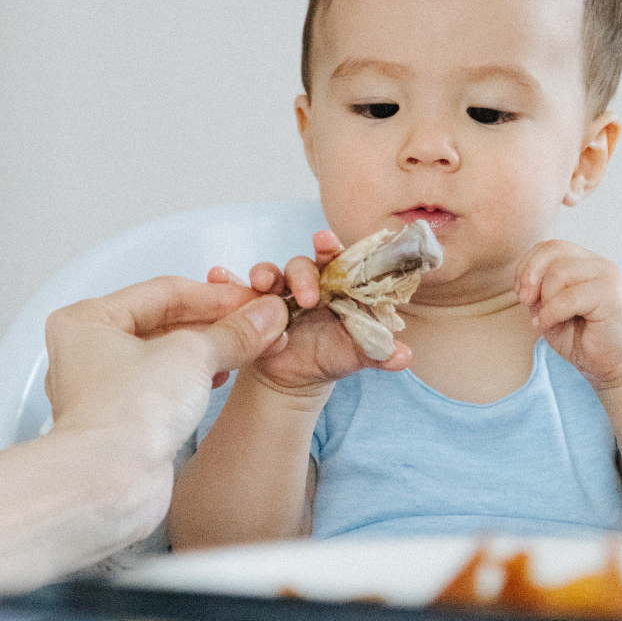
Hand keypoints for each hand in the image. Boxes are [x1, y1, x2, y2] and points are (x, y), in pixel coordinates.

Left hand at [44, 277, 289, 456]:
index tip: (252, 302)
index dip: (216, 295)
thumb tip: (263, 316)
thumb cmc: (124, 416)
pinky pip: (169, 385)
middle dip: (218, 323)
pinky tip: (225, 375)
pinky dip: (199, 377)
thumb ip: (233, 332)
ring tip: (252, 346)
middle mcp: (90, 351)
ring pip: (169, 354)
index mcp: (88, 320)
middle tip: (258, 323)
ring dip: (213, 350)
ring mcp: (108, 388)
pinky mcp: (127, 419)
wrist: (111, 484)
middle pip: (167, 321)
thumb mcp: (192, 355)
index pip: (165, 292)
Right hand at [207, 230, 410, 393]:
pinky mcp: (252, 305)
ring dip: (264, 273)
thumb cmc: (332, 355)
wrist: (297, 378)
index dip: (333, 247)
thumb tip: (403, 356)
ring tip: (261, 283)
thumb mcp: (357, 355)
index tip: (327, 242)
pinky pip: (236, 289)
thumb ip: (380, 352)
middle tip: (307, 295)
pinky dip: (226, 281)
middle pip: (302, 264)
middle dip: (302, 273)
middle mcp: (306, 281)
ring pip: (269, 272)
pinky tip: (218, 276)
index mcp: (337, 284)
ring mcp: (277, 292)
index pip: (338, 258)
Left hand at [514, 241, 621, 387]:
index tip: (520, 292)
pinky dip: (551, 312)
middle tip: (525, 302)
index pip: (550, 246)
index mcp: (584, 262)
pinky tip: (547, 325)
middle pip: (554, 250)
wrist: (613, 365)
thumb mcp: (549, 309)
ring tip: (544, 319)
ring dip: (544, 298)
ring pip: (560, 272)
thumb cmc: (581, 338)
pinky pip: (570, 297)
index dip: (527, 265)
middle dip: (530, 276)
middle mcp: (598, 264)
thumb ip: (538, 290)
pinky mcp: (612, 296)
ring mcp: (608, 277)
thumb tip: (524, 281)